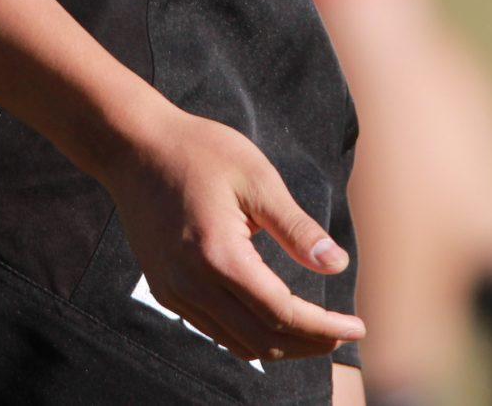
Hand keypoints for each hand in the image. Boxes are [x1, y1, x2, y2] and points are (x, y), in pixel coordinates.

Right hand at [98, 106, 363, 366]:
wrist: (132, 146)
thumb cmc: (198, 152)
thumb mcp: (256, 177)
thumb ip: (296, 228)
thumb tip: (337, 266)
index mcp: (219, 255)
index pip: (282, 313)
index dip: (325, 327)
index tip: (358, 328)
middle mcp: (192, 284)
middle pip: (263, 339)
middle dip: (310, 344)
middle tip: (343, 336)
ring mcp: (173, 290)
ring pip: (237, 343)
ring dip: (281, 345)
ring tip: (316, 333)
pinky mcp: (164, 288)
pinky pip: (214, 329)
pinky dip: (250, 335)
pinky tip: (272, 320)